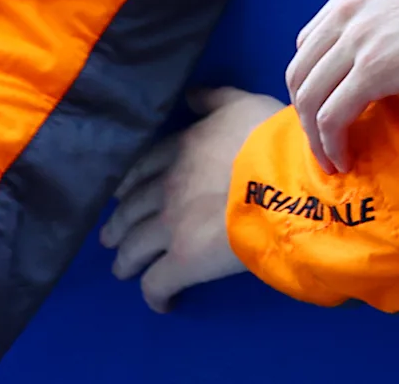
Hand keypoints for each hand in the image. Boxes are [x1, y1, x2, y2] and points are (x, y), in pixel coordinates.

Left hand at [101, 86, 277, 310]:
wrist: (286, 181)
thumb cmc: (272, 141)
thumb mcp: (244, 104)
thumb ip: (215, 98)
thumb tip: (190, 95)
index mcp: (178, 150)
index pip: (139, 168)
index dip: (127, 184)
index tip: (120, 195)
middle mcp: (165, 188)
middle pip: (128, 211)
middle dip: (118, 225)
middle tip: (112, 238)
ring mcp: (169, 227)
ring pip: (132, 248)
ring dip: (125, 261)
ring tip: (124, 269)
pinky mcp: (182, 261)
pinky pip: (155, 283)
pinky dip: (153, 295)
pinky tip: (160, 302)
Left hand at [289, 0, 398, 169]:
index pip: (313, 36)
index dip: (315, 75)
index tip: (328, 100)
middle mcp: (349, 9)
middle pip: (301, 69)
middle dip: (305, 109)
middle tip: (322, 137)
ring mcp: (357, 39)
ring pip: (308, 97)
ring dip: (313, 135)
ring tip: (330, 159)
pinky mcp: (373, 71)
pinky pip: (331, 118)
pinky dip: (329, 145)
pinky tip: (343, 161)